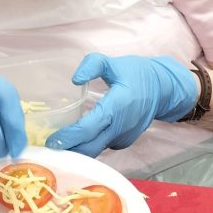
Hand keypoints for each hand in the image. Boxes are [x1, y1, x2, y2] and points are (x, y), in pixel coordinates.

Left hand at [45, 54, 197, 157]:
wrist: (162, 89)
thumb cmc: (136, 74)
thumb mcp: (114, 63)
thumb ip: (93, 65)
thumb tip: (75, 79)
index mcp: (117, 106)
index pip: (90, 128)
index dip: (70, 136)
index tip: (52, 141)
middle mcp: (121, 126)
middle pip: (90, 147)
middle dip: (69, 149)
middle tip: (49, 146)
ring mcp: (124, 137)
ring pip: (96, 149)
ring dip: (78, 149)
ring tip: (59, 143)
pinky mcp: (124, 142)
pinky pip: (103, 147)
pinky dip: (90, 145)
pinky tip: (77, 139)